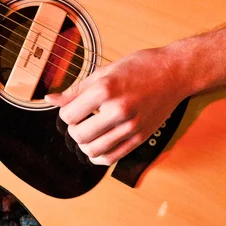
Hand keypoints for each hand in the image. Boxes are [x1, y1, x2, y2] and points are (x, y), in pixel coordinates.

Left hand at [45, 46, 187, 165]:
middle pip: (79, 135)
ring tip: (89, 133)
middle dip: (74, 130)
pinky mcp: (140, 137)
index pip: (69, 115)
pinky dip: (99, 156)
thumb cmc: (140, 67)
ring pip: (93, 151)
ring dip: (84, 145)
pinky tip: (98, 145)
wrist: (174, 72)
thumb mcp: (104, 72)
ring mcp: (131, 126)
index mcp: (105, 90)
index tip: (72, 110)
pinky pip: (112, 158)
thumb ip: (76, 90)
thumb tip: (50, 99)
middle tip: (79, 122)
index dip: (65, 114)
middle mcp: (118, 110)